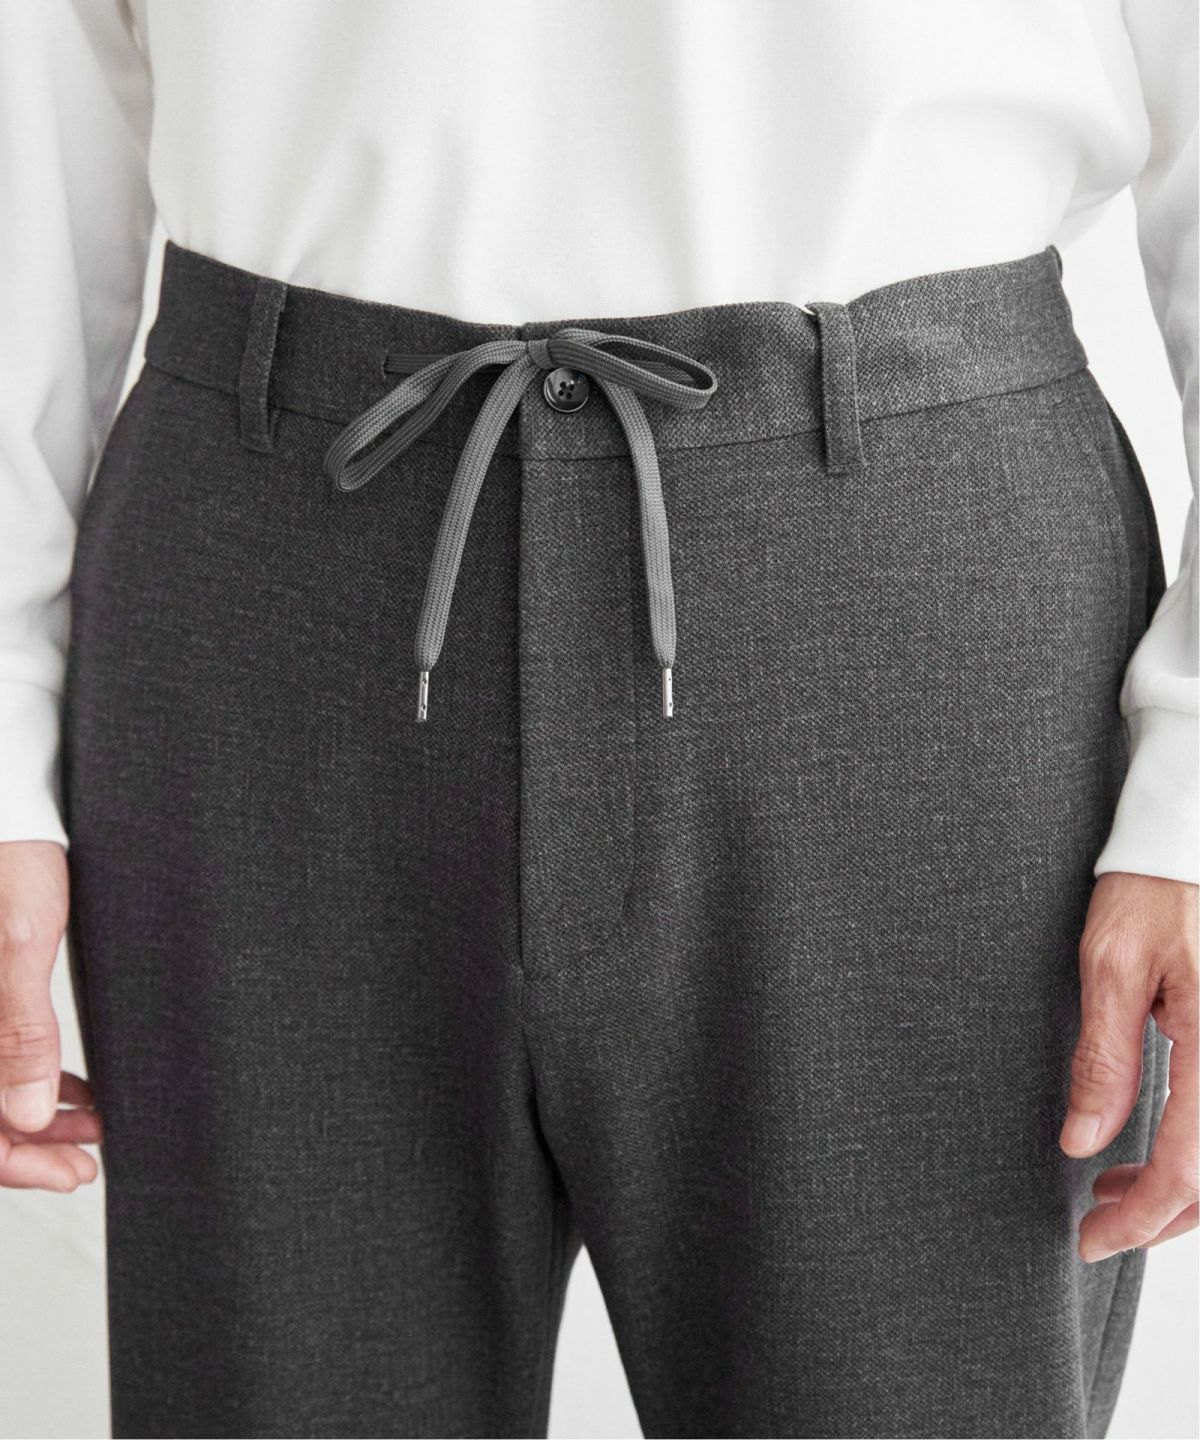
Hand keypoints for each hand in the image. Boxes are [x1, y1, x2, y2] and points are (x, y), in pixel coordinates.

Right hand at [0, 840, 100, 1190]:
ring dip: (33, 1116)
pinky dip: (28, 1080)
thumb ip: (19, 1030)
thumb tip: (28, 1116)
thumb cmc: (7, 859)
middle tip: (87, 1163)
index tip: (70, 1175)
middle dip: (29, 1146)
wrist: (7, 808)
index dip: (14, 1163)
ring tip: (93, 1128)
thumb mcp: (19, 941)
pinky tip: (72, 1091)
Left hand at [1062, 871, 1197, 1259]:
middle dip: (1161, 1215)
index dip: (1142, 1218)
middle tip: (1097, 1222)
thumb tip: (1083, 1143)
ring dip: (1183, 1189)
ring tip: (1115, 1186)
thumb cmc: (1152, 890)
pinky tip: (1154, 1148)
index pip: (1191, 1170)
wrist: (1191, 842)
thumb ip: (1105, 1059)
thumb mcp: (1112, 965)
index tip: (1092, 1240)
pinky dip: (1199, 1151)